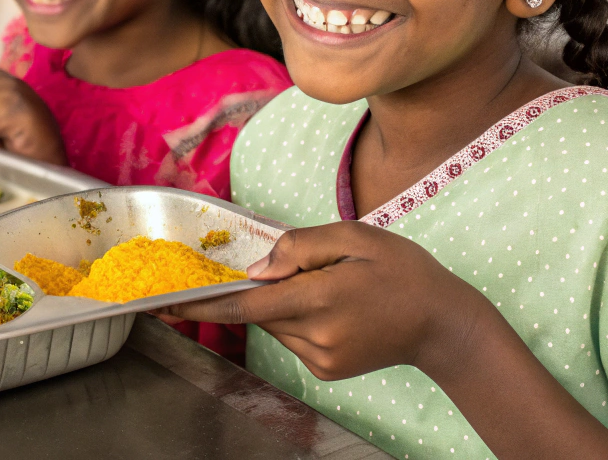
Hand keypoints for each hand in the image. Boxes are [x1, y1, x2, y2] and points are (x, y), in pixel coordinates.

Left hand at [160, 221, 488, 383]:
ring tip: (335, 286)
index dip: (202, 304)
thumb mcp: (354, 236)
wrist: (443, 323)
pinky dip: (301, 317)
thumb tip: (255, 271)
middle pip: (262, 310)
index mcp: (320, 300)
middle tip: (310, 267)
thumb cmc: (402, 270)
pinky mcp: (326, 370)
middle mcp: (315, 338)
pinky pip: (293, 337)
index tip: (164, 302)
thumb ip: (298, 248)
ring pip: (276, 323)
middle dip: (267, 286)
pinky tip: (339, 306)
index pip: (245, 307)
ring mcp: (320, 359)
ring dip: (286, 301)